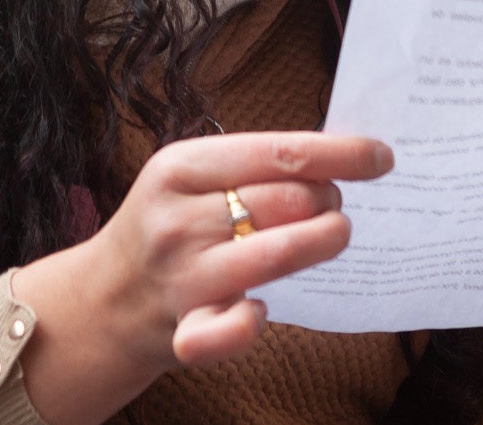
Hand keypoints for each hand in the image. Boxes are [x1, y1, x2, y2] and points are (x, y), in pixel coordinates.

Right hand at [9, 131, 387, 424]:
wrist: (100, 301)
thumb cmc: (166, 228)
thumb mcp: (188, 178)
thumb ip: (249, 165)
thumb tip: (338, 156)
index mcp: (179, 166)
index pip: (277, 151)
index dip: (339, 154)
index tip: (381, 157)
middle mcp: (178, 218)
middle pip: (286, 200)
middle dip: (327, 200)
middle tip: (330, 205)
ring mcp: (181, 276)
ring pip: (278, 253)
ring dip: (321, 241)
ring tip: (332, 235)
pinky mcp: (183, 331)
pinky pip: (232, 330)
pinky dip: (255, 322)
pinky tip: (262, 309)